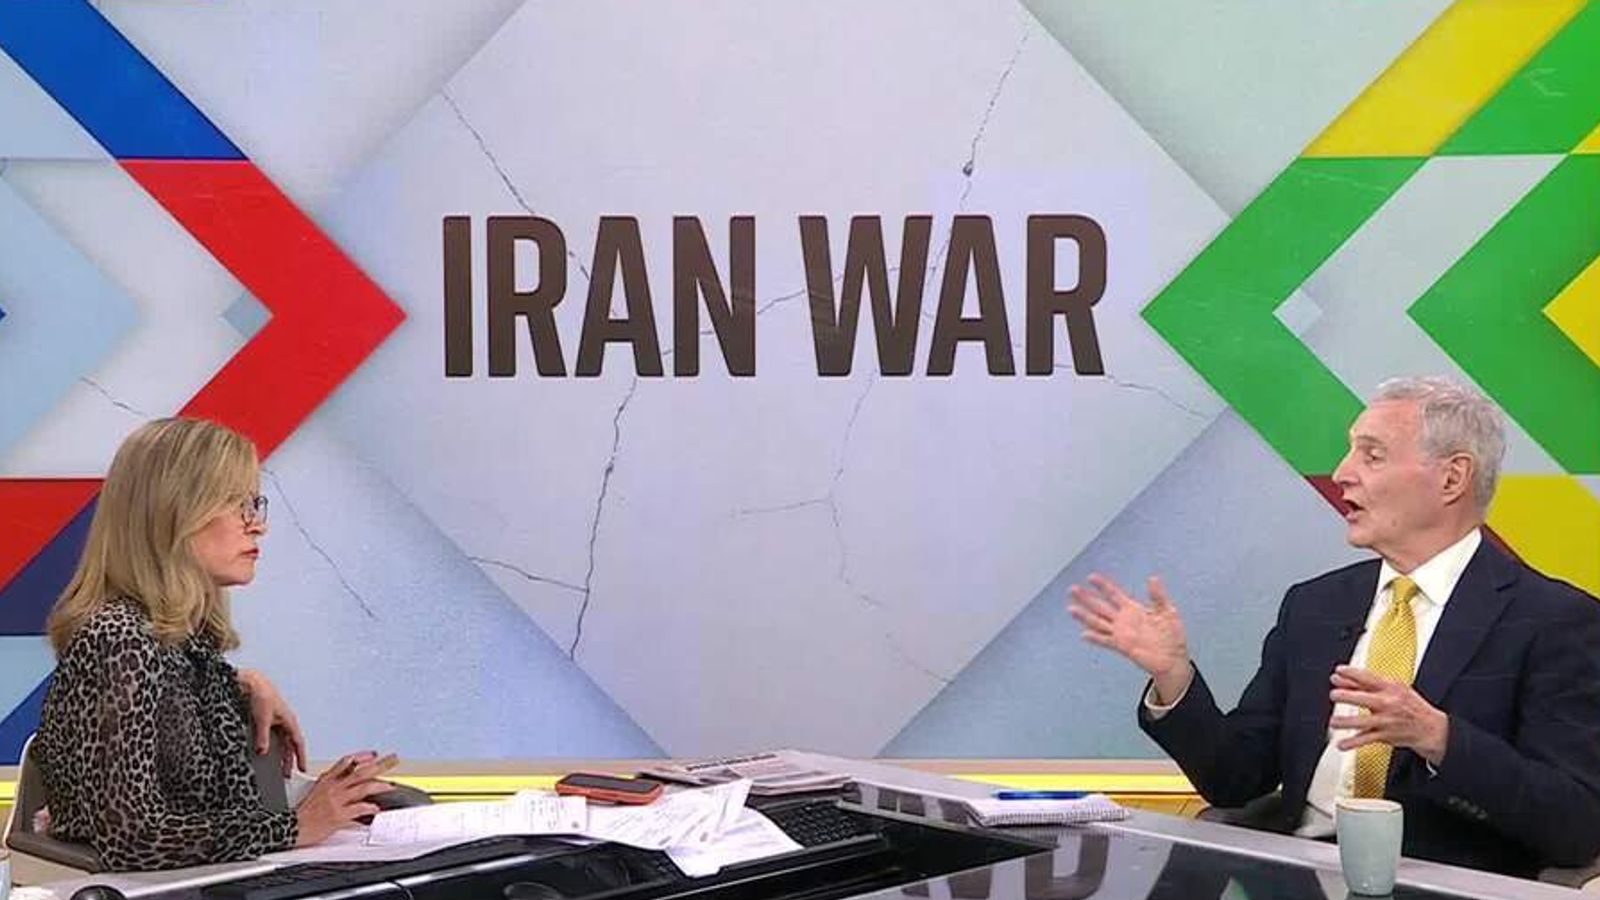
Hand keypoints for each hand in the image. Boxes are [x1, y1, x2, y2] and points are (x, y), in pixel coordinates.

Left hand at [238, 669, 307, 775]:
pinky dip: (272, 746)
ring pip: (282, 742)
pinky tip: (265, 752)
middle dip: (289, 760)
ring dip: (280, 754)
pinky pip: (273, 737)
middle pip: (290, 745)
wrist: (252, 683)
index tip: (302, 769)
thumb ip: (263, 738)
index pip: (298, 743)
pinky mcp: (268, 720)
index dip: (301, 757)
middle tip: (287, 774)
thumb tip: (263, 752)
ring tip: (277, 767)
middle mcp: (286, 722)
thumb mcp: (262, 720)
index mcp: (289, 721)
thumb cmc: (262, 696)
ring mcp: (277, 721)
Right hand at [295, 751, 400, 845]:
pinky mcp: (338, 815)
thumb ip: (331, 783)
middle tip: (393, 760)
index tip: (374, 754)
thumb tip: (345, 778)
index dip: (362, 756)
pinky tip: (376, 808)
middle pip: (360, 772)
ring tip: (391, 785)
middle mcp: (333, 788)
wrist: (291, 828)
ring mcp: (336, 801)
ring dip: (380, 785)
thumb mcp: (316, 791)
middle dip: (379, 765)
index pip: (346, 762)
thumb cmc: (303, 812)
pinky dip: (370, 808)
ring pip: (363, 788)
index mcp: (327, 780)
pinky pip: (358, 809)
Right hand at [1068, 574, 1191, 700]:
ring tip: (1071, 608)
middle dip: (1086, 598)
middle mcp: (1124, 620)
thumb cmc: (1172, 635)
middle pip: (1100, 606)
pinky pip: (1106, 641)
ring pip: (1098, 622)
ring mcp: (1121, 633)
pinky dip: (1095, 638)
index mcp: (1133, 609)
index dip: (1103, 585)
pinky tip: (1084, 634)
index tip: (1091, 577)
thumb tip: (1153, 578)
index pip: (1114, 593)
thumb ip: (1158, 595)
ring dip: (1085, 615)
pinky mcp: (1122, 646)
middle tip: (1073, 589)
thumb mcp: (1168, 611)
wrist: (1173, 658)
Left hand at [1329, 666, 1449, 764]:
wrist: (1431, 728)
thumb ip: (1364, 683)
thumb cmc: (1409, 705)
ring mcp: (1386, 721)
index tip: (1338, 671)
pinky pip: (1366, 739)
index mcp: (1389, 688)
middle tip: (1334, 695)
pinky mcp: (1384, 735)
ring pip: (1362, 721)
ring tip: (1334, 722)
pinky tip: (1341, 744)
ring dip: (1346, 722)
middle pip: (1364, 698)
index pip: (1368, 677)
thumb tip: (1338, 678)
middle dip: (1347, 696)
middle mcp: (1387, 703)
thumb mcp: (1392, 688)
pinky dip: (1352, 743)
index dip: (1351, 673)